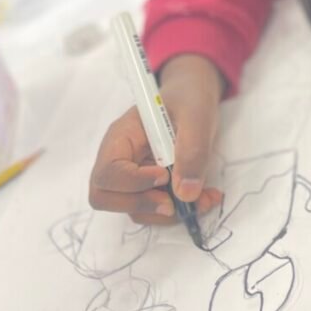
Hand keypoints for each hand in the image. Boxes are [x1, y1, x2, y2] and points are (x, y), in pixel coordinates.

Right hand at [89, 54, 225, 224]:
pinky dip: (179, 210)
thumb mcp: (196, 116)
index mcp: (121, 136)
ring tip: (203, 200)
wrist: (194, 97)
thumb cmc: (188, 98)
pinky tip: (204, 197)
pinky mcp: (149, 186)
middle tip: (175, 203)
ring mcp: (132, 175)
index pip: (107, 172)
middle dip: (142, 206)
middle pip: (106, 197)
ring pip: (133, 209)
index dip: (132, 183)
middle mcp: (119, 159)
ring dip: (167, 213)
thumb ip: (192, 151)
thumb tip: (185, 194)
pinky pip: (155, 208)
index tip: (164, 176)